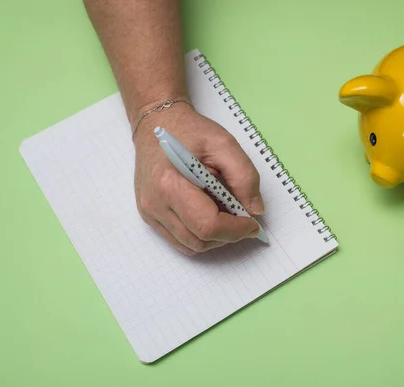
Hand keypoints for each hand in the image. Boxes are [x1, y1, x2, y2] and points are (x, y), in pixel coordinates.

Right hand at [132, 103, 264, 254]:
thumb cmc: (190, 131)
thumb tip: (254, 210)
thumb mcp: (224, 144)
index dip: (235, 230)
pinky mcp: (149, 216)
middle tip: (243, 218)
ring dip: (215, 239)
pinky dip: (200, 236)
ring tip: (225, 214)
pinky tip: (209, 215)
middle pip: (199, 241)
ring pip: (189, 246)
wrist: (157, 123)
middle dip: (228, 236)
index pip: (207, 225)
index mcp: (171, 183)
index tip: (252, 223)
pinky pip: (179, 240)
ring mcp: (149, 212)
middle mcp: (155, 203)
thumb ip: (245, 177)